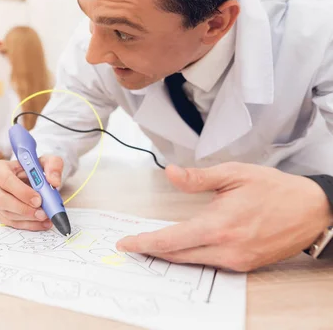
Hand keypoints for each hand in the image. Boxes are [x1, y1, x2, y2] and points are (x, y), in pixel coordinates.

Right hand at [0, 155, 62, 230]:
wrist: (31, 179)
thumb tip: (54, 181)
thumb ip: (53, 165)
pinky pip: (12, 223)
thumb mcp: (46, 161)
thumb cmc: (34, 169)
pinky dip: (29, 225)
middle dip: (24, 209)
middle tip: (42, 212)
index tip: (38, 199)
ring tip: (46, 217)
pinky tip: (43, 222)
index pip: (5, 179)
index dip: (21, 191)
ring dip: (29, 218)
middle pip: (1, 200)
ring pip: (8, 214)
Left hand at [116, 163, 332, 271]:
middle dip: (151, 250)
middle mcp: (226, 249)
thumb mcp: (234, 174)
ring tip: (150, 243)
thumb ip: (197, 178)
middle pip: (176, 256)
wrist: (311, 210)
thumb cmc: (274, 189)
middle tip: (132, 244)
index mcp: (219, 226)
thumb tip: (170, 173)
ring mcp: (236, 261)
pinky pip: (208, 263)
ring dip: (169, 254)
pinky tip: (181, 246)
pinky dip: (190, 256)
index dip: (144, 243)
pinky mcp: (244, 265)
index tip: (126, 243)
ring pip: (191, 261)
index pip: (170, 241)